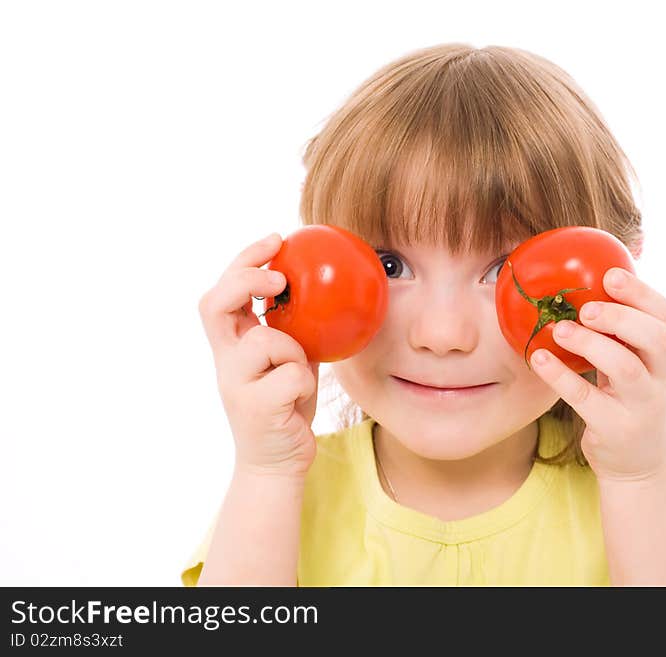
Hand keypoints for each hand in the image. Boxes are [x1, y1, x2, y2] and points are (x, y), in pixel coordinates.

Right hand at [198, 233, 319, 479]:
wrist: (279, 462)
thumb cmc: (287, 405)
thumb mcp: (292, 357)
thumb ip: (294, 327)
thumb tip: (327, 286)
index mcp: (231, 344)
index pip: (222, 292)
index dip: (243, 261)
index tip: (275, 240)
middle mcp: (224, 360)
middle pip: (215, 303)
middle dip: (246, 278)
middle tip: (278, 275)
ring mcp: (234, 383)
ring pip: (265, 339)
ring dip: (292, 349)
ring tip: (296, 373)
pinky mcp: (254, 407)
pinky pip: (292, 375)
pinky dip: (305, 382)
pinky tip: (297, 402)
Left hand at [529, 267, 665, 483]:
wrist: (641, 467)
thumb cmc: (630, 402)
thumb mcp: (636, 367)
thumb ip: (622, 335)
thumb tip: (586, 285)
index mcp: (664, 357)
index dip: (642, 294)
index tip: (611, 274)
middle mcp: (660, 379)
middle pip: (656, 339)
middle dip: (621, 316)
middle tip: (584, 308)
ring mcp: (641, 406)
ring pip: (625, 368)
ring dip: (591, 344)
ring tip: (559, 330)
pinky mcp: (615, 429)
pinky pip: (587, 399)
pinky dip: (561, 376)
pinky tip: (538, 357)